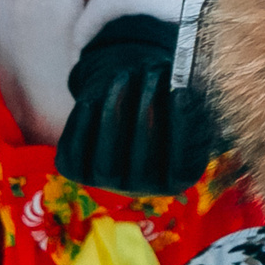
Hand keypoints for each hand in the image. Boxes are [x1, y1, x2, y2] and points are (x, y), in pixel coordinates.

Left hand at [54, 14, 225, 195]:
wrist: (122, 106)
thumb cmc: (161, 99)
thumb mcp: (184, 98)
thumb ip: (189, 98)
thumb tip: (182, 87)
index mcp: (176, 179)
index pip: (181, 169)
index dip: (182, 132)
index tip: (181, 92)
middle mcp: (142, 189)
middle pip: (142, 167)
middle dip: (147, 116)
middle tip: (151, 74)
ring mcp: (106, 183)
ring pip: (106, 163)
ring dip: (113, 116)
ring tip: (123, 75)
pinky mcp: (75, 170)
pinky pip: (75, 153)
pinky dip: (82, 125)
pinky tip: (92, 98)